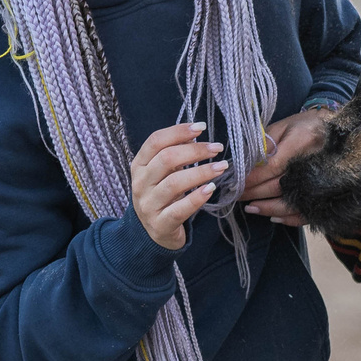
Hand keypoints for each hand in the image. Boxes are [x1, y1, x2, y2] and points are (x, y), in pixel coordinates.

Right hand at [131, 121, 226, 250]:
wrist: (152, 233)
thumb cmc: (161, 196)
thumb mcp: (161, 173)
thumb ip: (173, 155)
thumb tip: (195, 135)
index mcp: (139, 166)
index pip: (155, 142)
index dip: (178, 132)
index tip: (201, 127)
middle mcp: (140, 184)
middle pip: (166, 159)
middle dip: (195, 151)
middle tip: (216, 148)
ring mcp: (149, 205)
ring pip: (174, 183)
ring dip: (201, 172)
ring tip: (221, 167)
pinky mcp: (161, 224)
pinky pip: (180, 209)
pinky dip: (197, 198)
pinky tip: (211, 189)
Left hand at [239, 108, 333, 224]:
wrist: (337, 132)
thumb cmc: (305, 126)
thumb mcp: (283, 126)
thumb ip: (264, 144)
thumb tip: (246, 163)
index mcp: (302, 142)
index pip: (272, 166)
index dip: (252, 177)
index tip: (234, 183)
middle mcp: (312, 164)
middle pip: (278, 186)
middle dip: (254, 193)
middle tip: (236, 195)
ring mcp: (321, 182)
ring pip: (290, 203)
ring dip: (267, 208)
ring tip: (250, 208)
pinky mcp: (325, 195)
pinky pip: (305, 213)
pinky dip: (288, 219)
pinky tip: (273, 217)